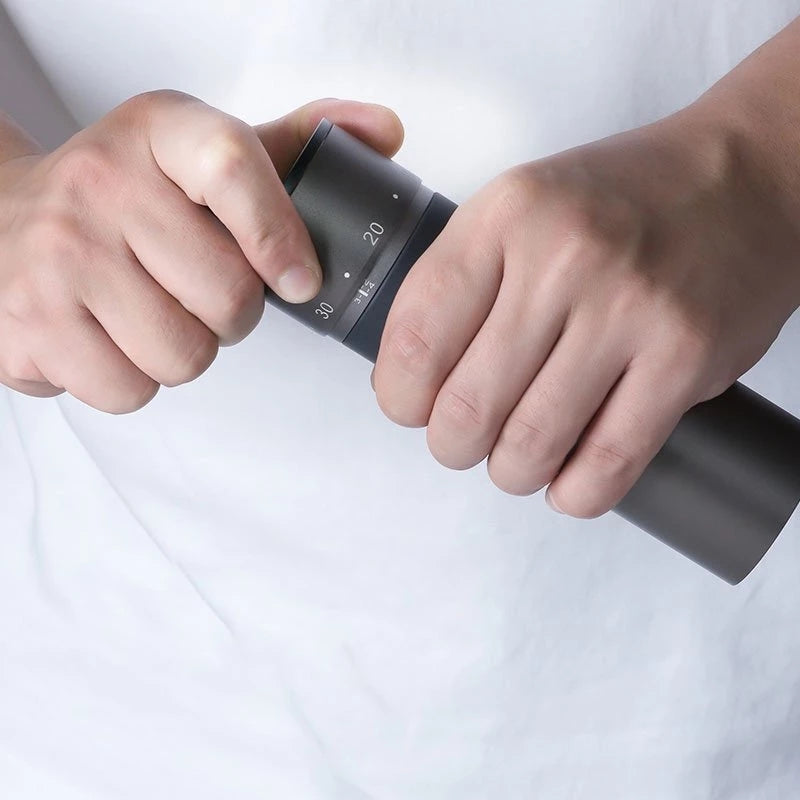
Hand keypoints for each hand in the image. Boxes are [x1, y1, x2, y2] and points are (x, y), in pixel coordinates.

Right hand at [0, 92, 402, 411]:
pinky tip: (111, 337)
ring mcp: (58, 256)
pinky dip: (134, 379)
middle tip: (195, 291)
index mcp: (159, 132)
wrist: (6, 221)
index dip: (280, 236)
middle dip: (230, 315)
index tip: (301, 282)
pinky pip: (130, 391)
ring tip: (150, 312)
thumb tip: (385, 132)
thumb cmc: (126, 198)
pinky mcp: (28, 325)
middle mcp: (100, 184)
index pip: (234, 166)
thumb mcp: (202, 154)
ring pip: (184, 356)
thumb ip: (294, 143)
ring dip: (184, 350)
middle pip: (228, 298)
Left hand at [373, 107, 799, 517]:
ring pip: (531, 445)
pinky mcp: (685, 359)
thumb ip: (462, 283)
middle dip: (452, 445)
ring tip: (516, 460)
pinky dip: (575, 493)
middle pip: (467, 407)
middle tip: (465, 440)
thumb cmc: (621, 202)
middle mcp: (564, 259)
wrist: (744, 178)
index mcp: (506, 216)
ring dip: (510, 472)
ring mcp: (629, 310)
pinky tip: (568, 483)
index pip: (417, 338)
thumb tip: (406, 383)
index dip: (400, 397)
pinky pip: (607, 463)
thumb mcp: (522, 207)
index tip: (411, 408)